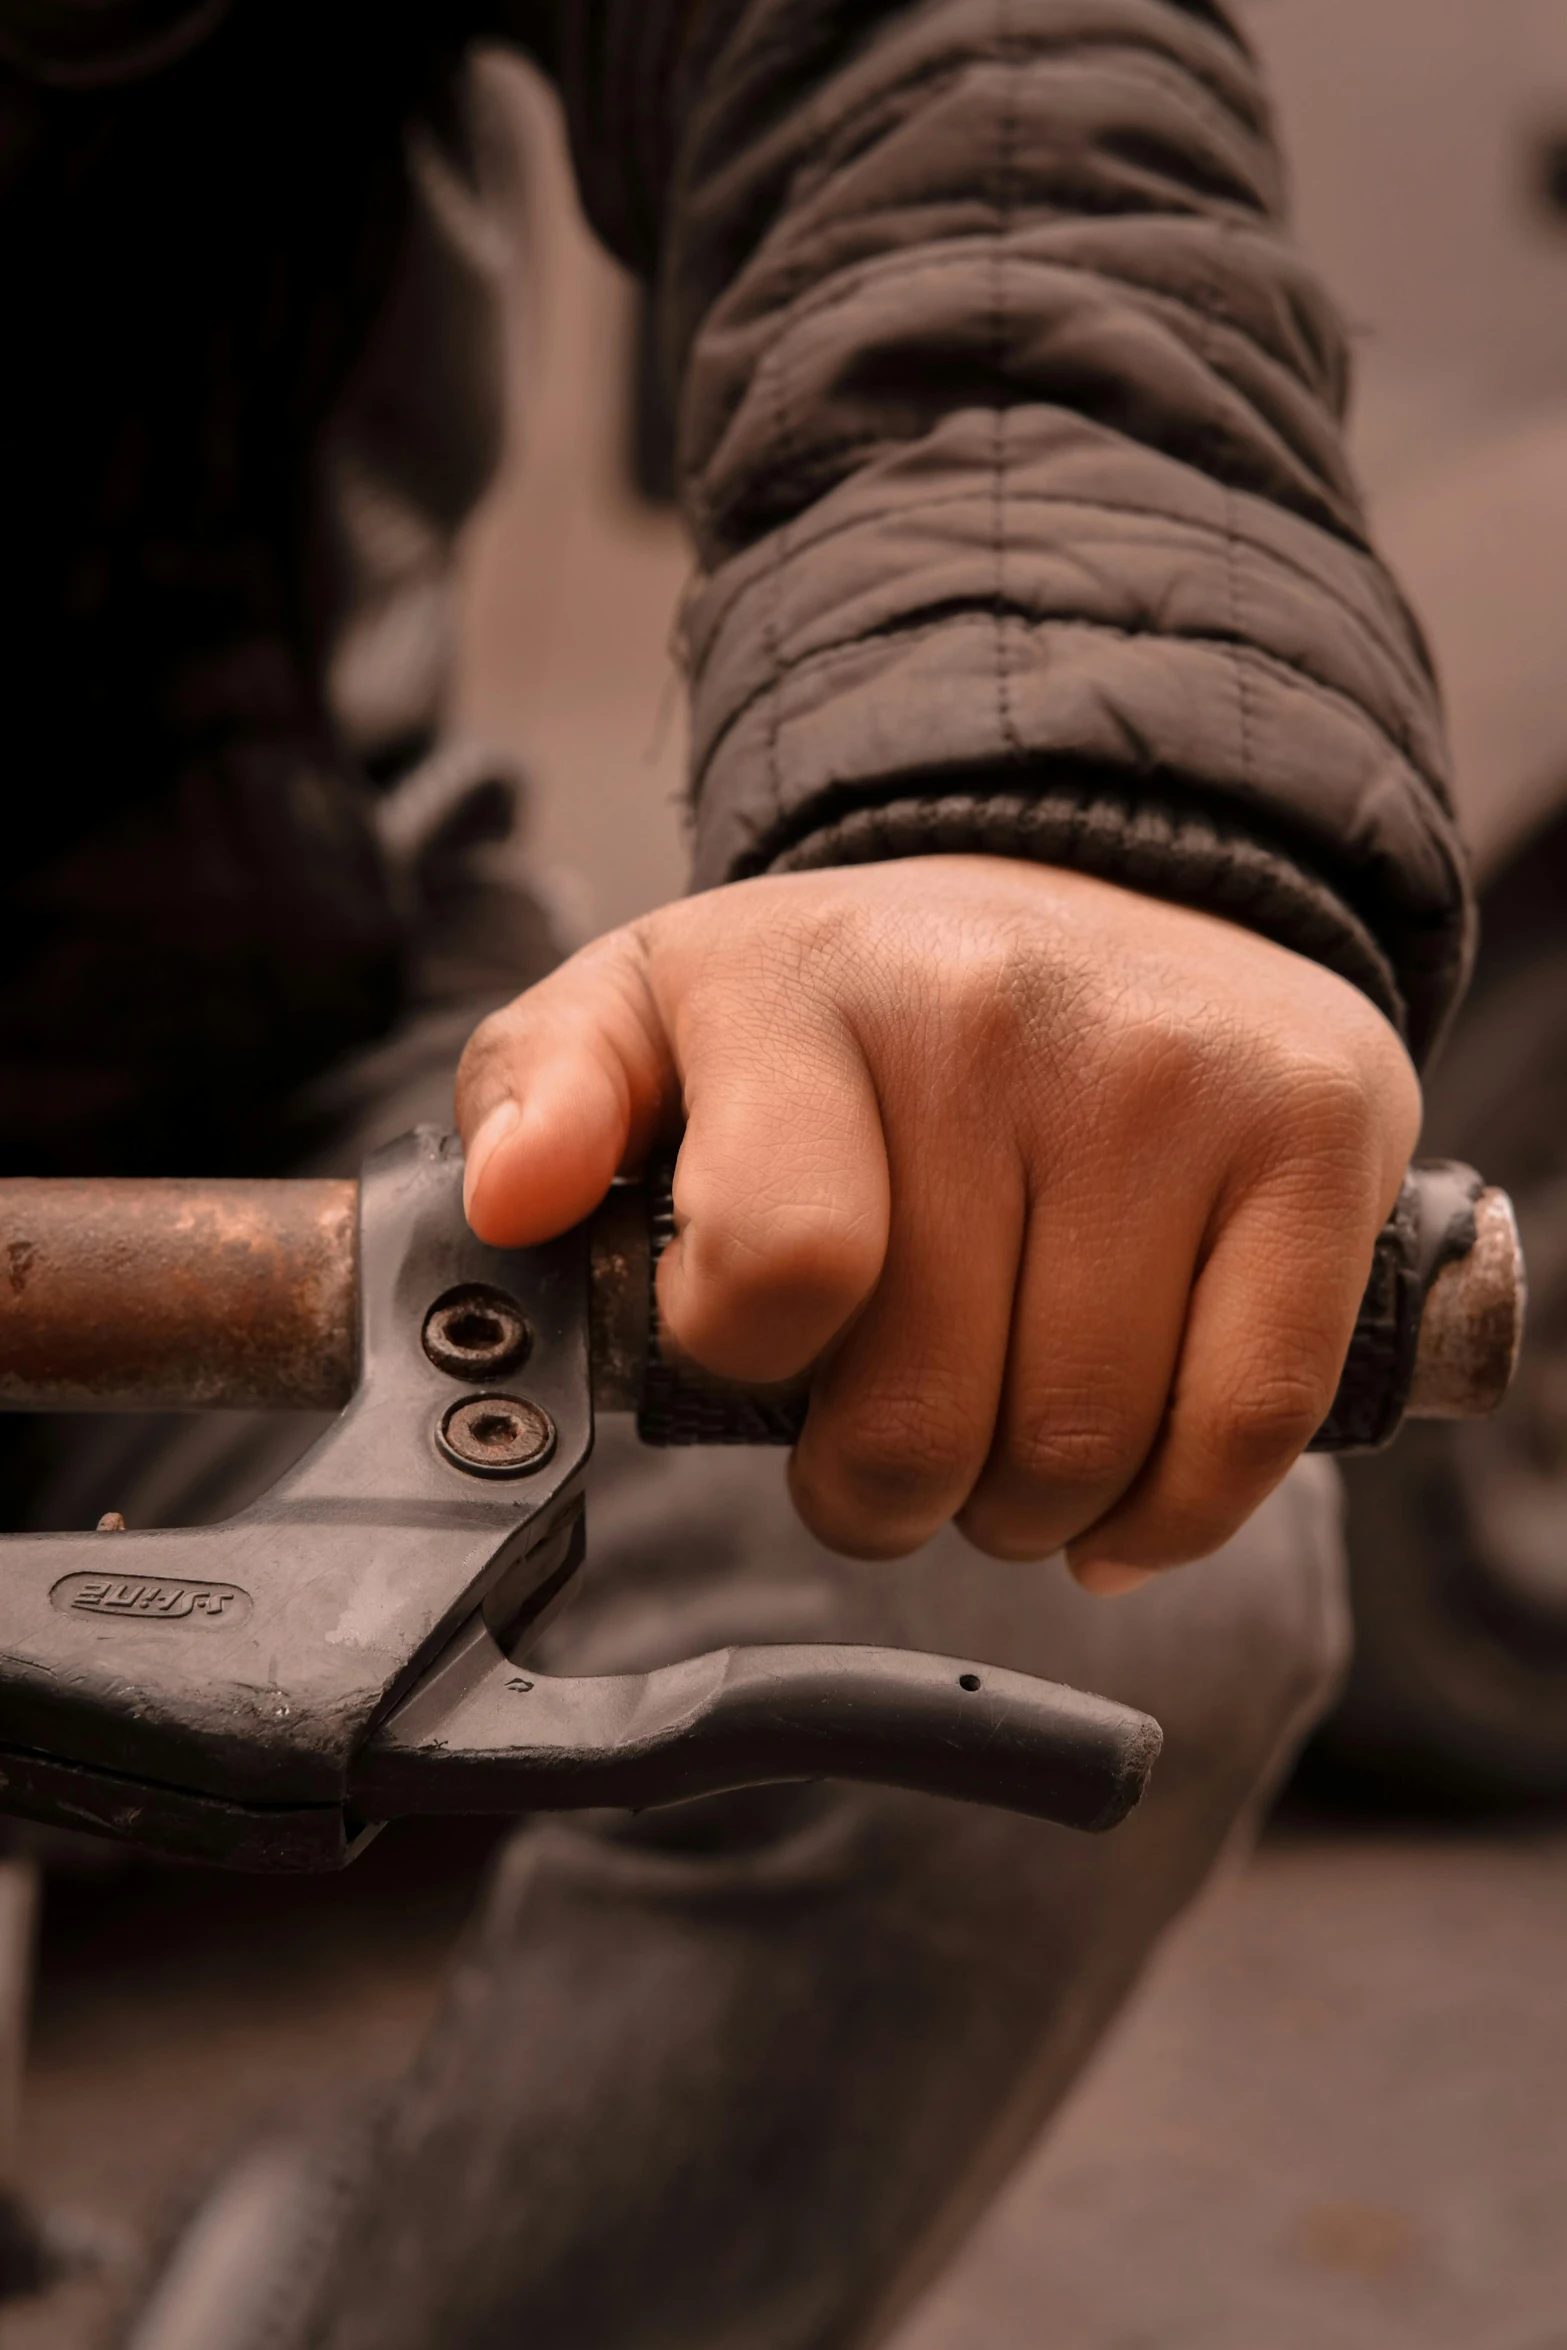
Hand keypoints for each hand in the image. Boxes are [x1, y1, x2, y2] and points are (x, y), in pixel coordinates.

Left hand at [455, 857, 1419, 1586]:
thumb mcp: (655, 1013)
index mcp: (801, 984)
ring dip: (1018, 1509)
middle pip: (927, 1415)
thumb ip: (544, 1097)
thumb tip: (513, 1198)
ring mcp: (1170, 1070)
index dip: (756, 1367)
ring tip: (996, 1438)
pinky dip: (1172, 1514)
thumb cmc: (855, 1009)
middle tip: (884, 1438)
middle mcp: (994, 1010)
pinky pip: (1249, 1425)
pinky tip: (1119, 1496)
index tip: (767, 1343)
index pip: (776, 1270)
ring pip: (1081, 1447)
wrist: (1094, 889)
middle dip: (880, 1485)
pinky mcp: (1312, 1130)